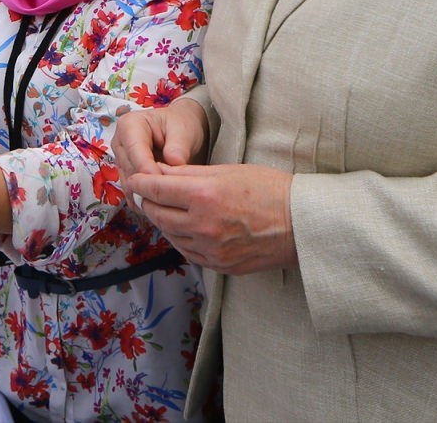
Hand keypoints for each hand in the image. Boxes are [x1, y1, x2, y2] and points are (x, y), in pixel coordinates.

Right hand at [113, 96, 207, 208]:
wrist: (180, 130)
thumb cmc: (181, 126)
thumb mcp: (184, 130)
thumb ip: (178, 146)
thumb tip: (173, 163)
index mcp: (129, 125)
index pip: (135, 152)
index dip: (149, 171)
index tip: (166, 185)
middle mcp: (120, 143)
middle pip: (129, 171)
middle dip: (149, 186)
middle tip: (172, 200)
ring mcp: (120, 161)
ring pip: (128, 185)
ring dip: (147, 196)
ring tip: (169, 205)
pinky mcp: (126, 175)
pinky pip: (132, 194)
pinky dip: (145, 202)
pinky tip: (162, 208)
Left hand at [127, 163, 297, 274]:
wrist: (301, 224)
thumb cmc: (267, 189)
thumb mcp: (225, 170)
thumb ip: (187, 174)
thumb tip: (156, 172)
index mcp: (204, 195)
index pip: (155, 189)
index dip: (140, 182)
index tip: (135, 179)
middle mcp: (203, 225)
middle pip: (156, 213)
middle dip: (148, 201)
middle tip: (146, 192)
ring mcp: (210, 250)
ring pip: (169, 234)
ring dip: (162, 219)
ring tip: (166, 207)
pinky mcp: (218, 266)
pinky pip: (186, 251)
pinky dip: (179, 237)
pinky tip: (184, 226)